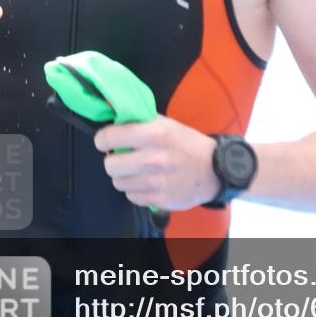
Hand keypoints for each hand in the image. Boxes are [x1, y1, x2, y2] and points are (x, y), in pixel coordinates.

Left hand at [94, 115, 219, 210]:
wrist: (213, 169)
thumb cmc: (186, 144)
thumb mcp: (166, 124)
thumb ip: (140, 121)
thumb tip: (114, 117)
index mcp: (155, 134)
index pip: (110, 137)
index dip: (103, 139)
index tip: (105, 141)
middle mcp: (154, 158)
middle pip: (110, 164)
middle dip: (114, 160)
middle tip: (123, 157)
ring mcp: (156, 181)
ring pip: (118, 182)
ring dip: (124, 176)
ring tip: (137, 170)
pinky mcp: (159, 199)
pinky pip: (131, 196)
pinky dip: (135, 190)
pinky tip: (146, 182)